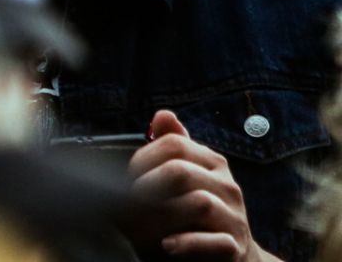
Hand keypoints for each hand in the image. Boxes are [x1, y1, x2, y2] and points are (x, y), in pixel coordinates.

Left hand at [126, 110, 278, 259]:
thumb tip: (163, 114)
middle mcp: (227, 185)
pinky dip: (188, 243)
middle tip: (127, 204)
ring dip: (162, 215)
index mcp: (211, 162)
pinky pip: (216, 241)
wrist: (228, 256)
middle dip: (146, 187)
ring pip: (200, 203)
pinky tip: (168, 245)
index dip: (142, 160)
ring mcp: (234, 217)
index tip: (126, 180)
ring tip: (142, 227)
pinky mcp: (235, 247)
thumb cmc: (193, 212)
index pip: (173, 144)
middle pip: (180, 171)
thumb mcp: (183, 176)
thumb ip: (171, 146)